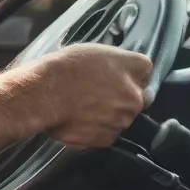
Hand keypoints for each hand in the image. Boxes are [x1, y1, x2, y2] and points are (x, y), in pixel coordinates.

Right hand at [23, 43, 151, 147]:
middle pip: (136, 97)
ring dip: (108, 114)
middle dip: (121, 96)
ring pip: (120, 117)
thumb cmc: (66, 67)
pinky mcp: (106, 139)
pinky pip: (105, 133)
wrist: (45, 94)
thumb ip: (116, 62)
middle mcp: (134, 97)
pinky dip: (95, 128)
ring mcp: (121, 121)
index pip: (145, 69)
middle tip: (96, 92)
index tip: (118, 73)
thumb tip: (121, 71)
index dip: (131, 72)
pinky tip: (78, 119)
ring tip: (83, 107)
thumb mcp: (94, 51)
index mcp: (133, 69)